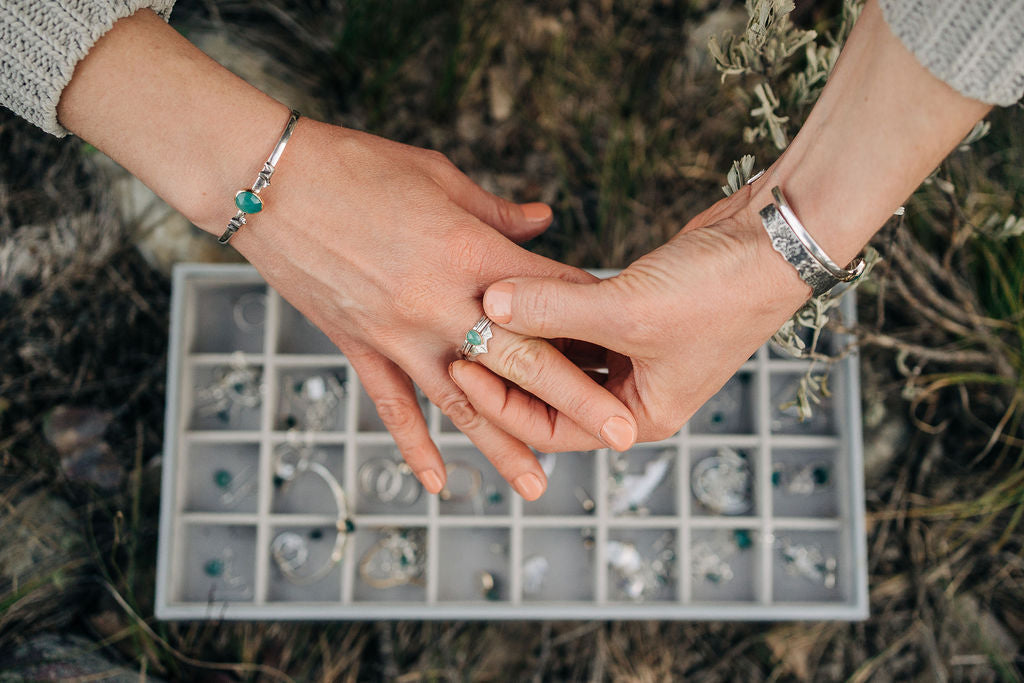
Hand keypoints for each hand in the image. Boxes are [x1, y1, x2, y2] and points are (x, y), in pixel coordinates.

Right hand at [228, 121, 637, 496]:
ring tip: (539, 484)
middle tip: (622, 436)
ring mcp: (398, 333)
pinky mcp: (360, 347)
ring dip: (503, 445)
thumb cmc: (358, 166)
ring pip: (463, 401)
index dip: (592, 316)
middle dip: (577, 401)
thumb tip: (546, 224)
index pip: (549, 294)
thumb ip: (497, 214)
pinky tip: (436, 483)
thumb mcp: (439, 177)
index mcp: (472, 254)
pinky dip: (415, 446)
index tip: (630, 343)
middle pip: (523, 361)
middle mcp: (441, 304)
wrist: (269, 183)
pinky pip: (393, 406)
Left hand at [448, 185, 812, 447]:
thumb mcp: (627, 309)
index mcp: (642, 415)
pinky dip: (553, 310)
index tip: (464, 368)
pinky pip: (580, 323)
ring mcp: (638, 354)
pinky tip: (518, 293)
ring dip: (529, 338)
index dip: (504, 404)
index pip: (553, 428)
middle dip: (511, 372)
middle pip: (555, 395)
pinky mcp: (636, 315)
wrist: (774, 240)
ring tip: (481, 318)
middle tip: (462, 343)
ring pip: (566, 356)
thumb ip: (554, 307)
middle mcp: (637, 392)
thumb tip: (491, 303)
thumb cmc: (720, 291)